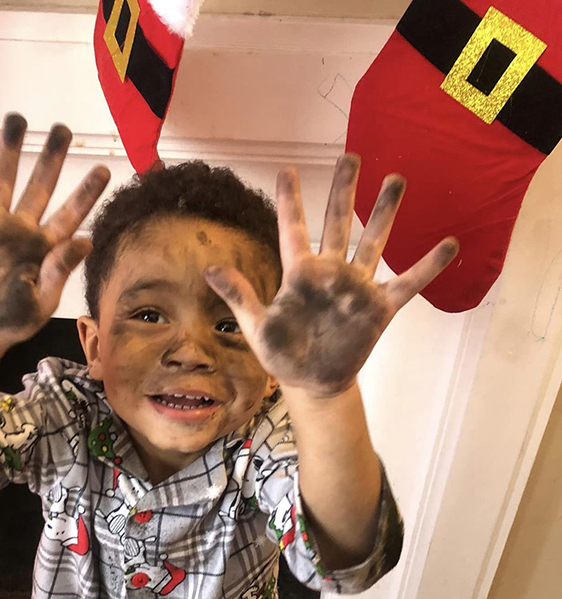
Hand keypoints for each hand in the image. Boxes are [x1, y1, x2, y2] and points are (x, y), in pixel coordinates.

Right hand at [0, 112, 109, 349]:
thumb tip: (87, 241)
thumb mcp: (42, 301)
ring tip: (16, 119)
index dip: (86, 193)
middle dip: (51, 158)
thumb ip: (60, 270)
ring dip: (8, 150)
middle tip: (62, 129)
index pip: (71, 215)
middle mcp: (21, 229)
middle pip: (39, 187)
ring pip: (1, 180)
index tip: (104, 170)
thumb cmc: (14, 319)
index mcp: (46, 247)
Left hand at [205, 155, 458, 396]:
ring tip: (396, 179)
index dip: (289, 201)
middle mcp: (331, 274)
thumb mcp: (256, 327)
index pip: (292, 229)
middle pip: (338, 222)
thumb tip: (208, 268)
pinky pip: (407, 283)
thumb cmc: (282, 356)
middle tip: (351, 156)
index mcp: (299, 275)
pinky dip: (427, 266)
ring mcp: (357, 288)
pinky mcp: (378, 308)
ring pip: (373, 242)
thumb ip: (240, 295)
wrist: (312, 383)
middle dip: (344, 190)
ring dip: (384, 212)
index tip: (286, 169)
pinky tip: (449, 244)